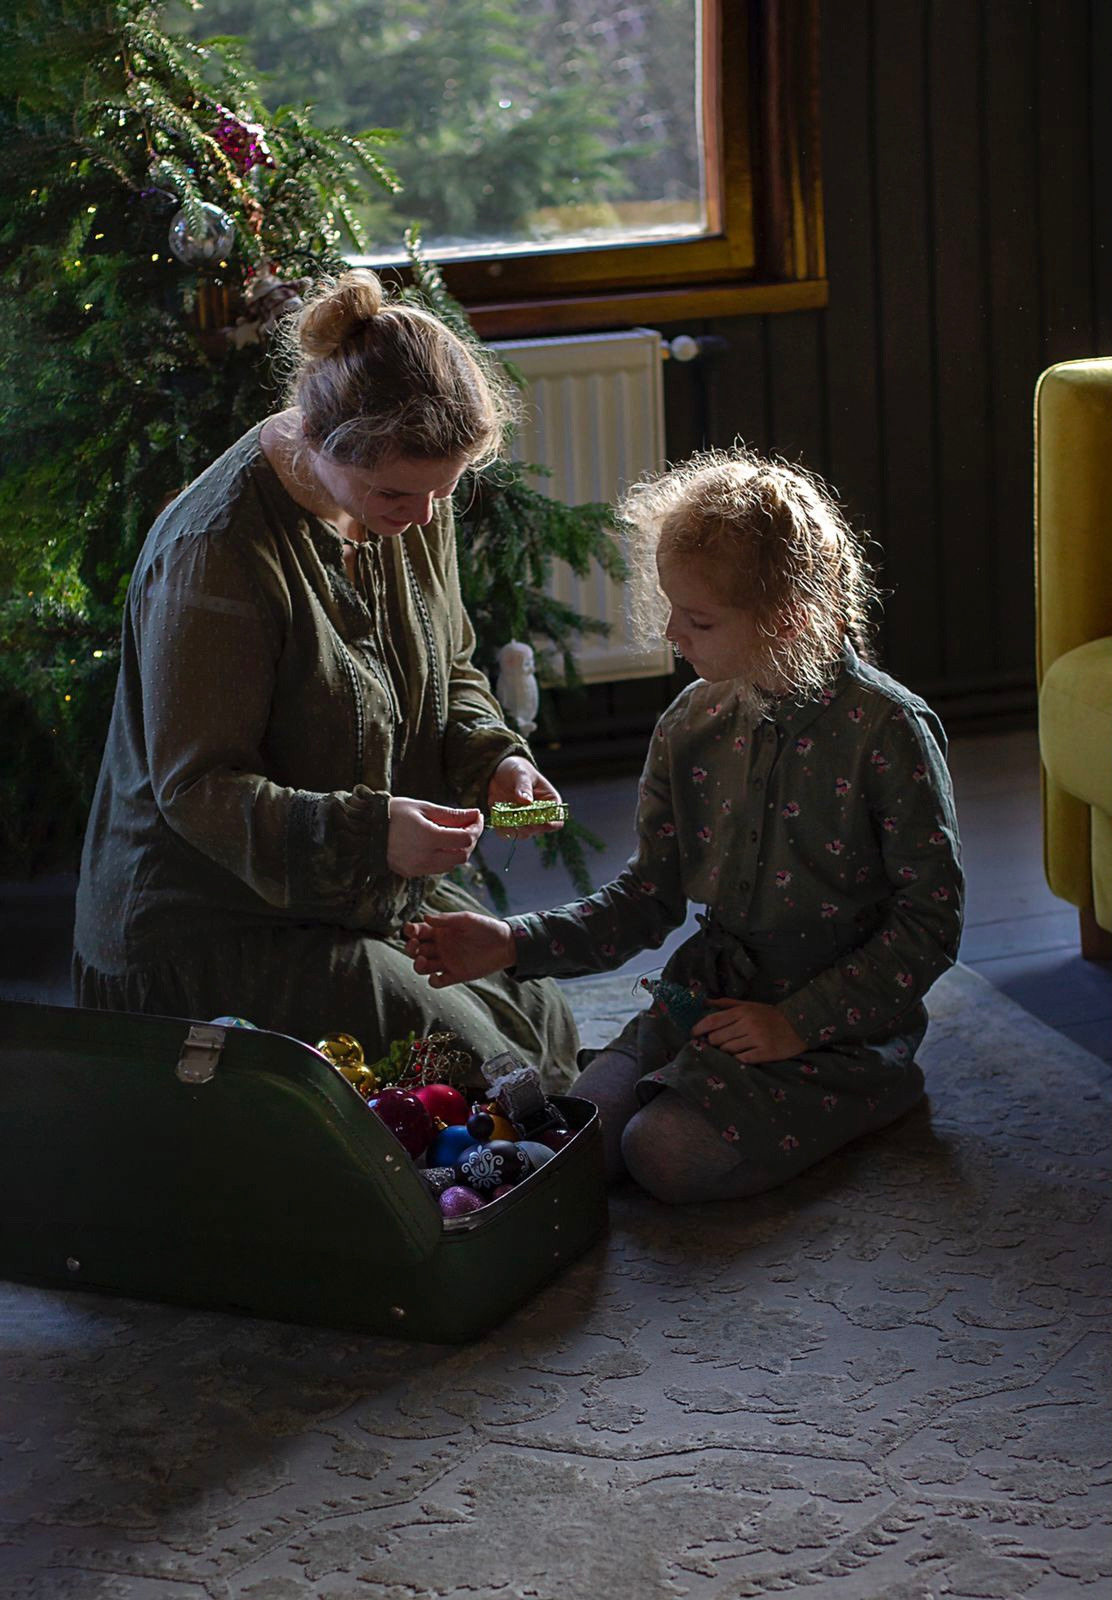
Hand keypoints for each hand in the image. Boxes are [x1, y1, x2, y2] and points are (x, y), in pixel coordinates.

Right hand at [387, 797, 483, 877]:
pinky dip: (445, 858)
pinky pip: (438, 869)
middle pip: (463, 855)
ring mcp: (418, 868)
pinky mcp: (412, 873)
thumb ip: (452, 814)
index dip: (476, 828)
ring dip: (459, 851)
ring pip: (452, 865)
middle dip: (470, 840)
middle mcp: (425, 857)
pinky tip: (440, 844)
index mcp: (428, 837)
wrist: (364, 830)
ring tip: (454, 833)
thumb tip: (475, 814)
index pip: (465, 839)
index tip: (477, 817)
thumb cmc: (393, 813)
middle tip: (468, 825)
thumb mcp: (423, 808)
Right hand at [403, 911, 515, 986]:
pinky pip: (438, 982)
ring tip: (422, 961)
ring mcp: (447, 962)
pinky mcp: (455, 975)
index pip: (419, 932)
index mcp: (440, 931)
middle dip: (410, 948)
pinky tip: (436, 975)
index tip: (411, 930)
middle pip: (416, 950)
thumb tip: (425, 917)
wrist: (506, 945)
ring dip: (418, 965)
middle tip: (415, 946)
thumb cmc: (486, 927)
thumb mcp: (466, 919)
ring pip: (423, 967)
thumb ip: (446, 919)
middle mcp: (440, 947)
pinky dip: (433, 981)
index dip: (411, 931)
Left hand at [488, 755, 564, 838]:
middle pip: (539, 830)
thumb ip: (524, 786)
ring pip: (523, 834)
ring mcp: (526, 822)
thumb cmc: (517, 770)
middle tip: (513, 811)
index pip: (556, 821)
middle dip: (525, 823)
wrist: (500, 773)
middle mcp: (541, 816)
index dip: (547, 823)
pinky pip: (508, 833)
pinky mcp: (512, 825)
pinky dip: (501, 827)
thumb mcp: (521, 773)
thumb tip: (526, 801)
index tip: (531, 816)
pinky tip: (497, 815)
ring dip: (512, 825)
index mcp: (551, 803)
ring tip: (504, 811)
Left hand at [690, 999, 805, 1063]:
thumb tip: (704, 1002)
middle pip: (717, 1038)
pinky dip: (738, 1058)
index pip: (713, 1021)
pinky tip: (742, 1055)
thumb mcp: (749, 1005)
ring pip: (728, 1050)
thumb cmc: (770, 1015)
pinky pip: (742, 1059)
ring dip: (725, 1051)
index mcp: (743, 1011)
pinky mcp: (765, 1053)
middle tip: (716, 1043)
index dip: (698, 1028)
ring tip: (731, 1048)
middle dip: (713, 1042)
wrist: (799, 1025)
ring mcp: (757, 1039)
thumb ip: (726, 1004)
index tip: (692, 1034)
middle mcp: (749, 1024)